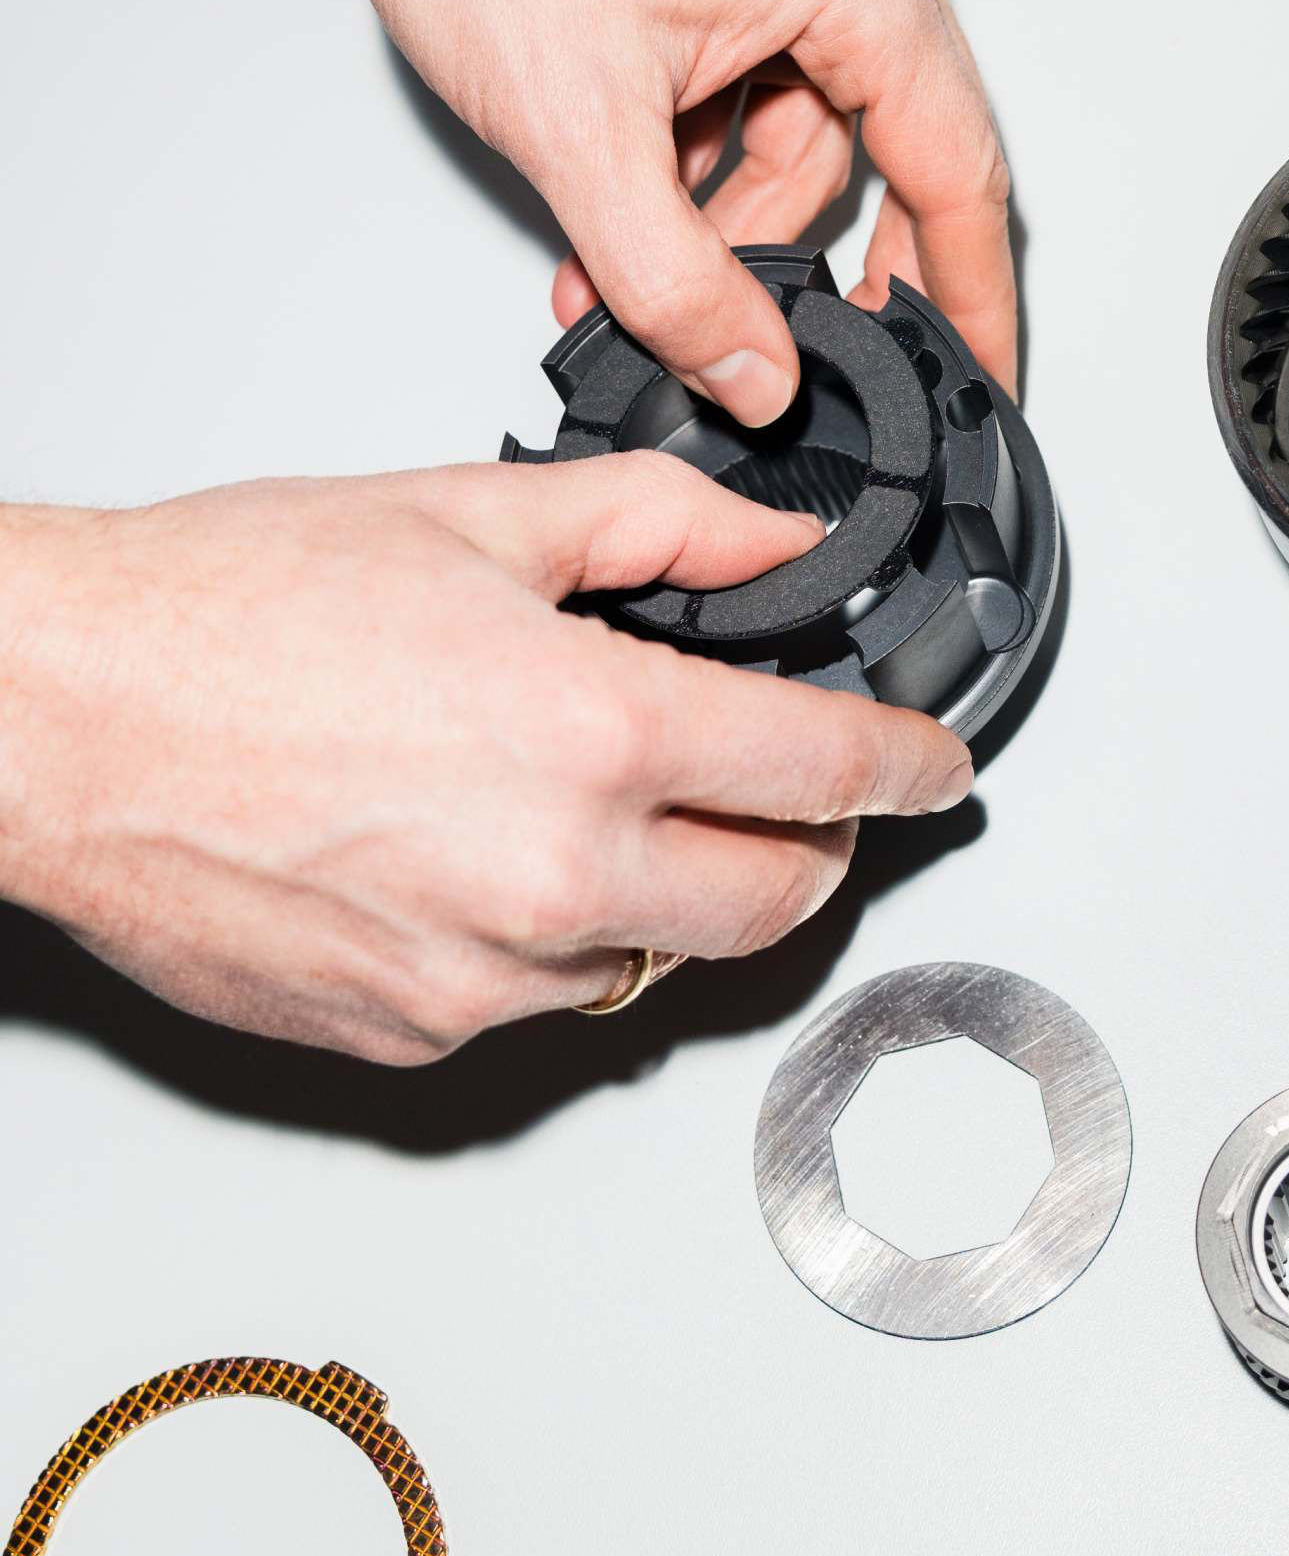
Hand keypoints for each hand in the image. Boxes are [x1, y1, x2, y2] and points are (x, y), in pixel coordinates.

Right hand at [0, 460, 969, 1061]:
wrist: (54, 719)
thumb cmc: (222, 615)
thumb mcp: (470, 516)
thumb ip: (656, 526)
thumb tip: (766, 545)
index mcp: (595, 735)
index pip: (828, 774)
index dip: (910, 768)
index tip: (934, 770)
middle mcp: (555, 880)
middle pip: (775, 904)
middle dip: (810, 849)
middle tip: (788, 796)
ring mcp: (481, 981)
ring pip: (654, 964)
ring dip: (666, 898)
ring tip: (586, 805)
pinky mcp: (408, 1039)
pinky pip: (534, 1004)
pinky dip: (547, 941)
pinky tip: (477, 856)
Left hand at [199, 0, 1016, 427]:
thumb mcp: (579, 128)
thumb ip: (672, 280)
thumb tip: (754, 376)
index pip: (955, 169)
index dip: (968, 295)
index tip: (978, 378)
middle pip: (885, 154)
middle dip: (802, 262)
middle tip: (777, 355)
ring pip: (805, 135)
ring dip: (724, 220)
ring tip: (620, 272)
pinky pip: (760, 89)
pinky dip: (699, 160)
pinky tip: (623, 200)